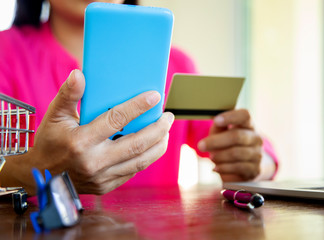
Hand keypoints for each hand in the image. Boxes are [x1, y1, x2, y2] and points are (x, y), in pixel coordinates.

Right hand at [0, 69, 173, 194]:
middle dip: (158, 129)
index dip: (138, 106)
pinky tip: (151, 147)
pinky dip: (145, 158)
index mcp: (81, 142)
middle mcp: (93, 162)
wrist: (41, 175)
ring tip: (165, 131)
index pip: (116, 120)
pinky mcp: (105, 187)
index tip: (155, 96)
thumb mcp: (54, 116)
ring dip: (158, 145)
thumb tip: (79, 74)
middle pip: (136, 144)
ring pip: (140, 161)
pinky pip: (132, 171)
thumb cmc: (49, 141)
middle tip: (168, 117)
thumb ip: (68, 95)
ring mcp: (101, 177)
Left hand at [197, 109, 261, 181]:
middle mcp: (256, 138)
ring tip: (211, 158)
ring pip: (236, 153)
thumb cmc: (231, 145)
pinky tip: (216, 168)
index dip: (231, 117)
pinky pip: (238, 168)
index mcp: (248, 125)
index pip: (244, 116)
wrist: (249, 165)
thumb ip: (218, 127)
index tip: (216, 121)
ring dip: (220, 156)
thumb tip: (216, 123)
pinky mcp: (255, 169)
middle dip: (216, 141)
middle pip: (237, 136)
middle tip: (200, 145)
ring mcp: (257, 154)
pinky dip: (224, 168)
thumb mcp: (222, 134)